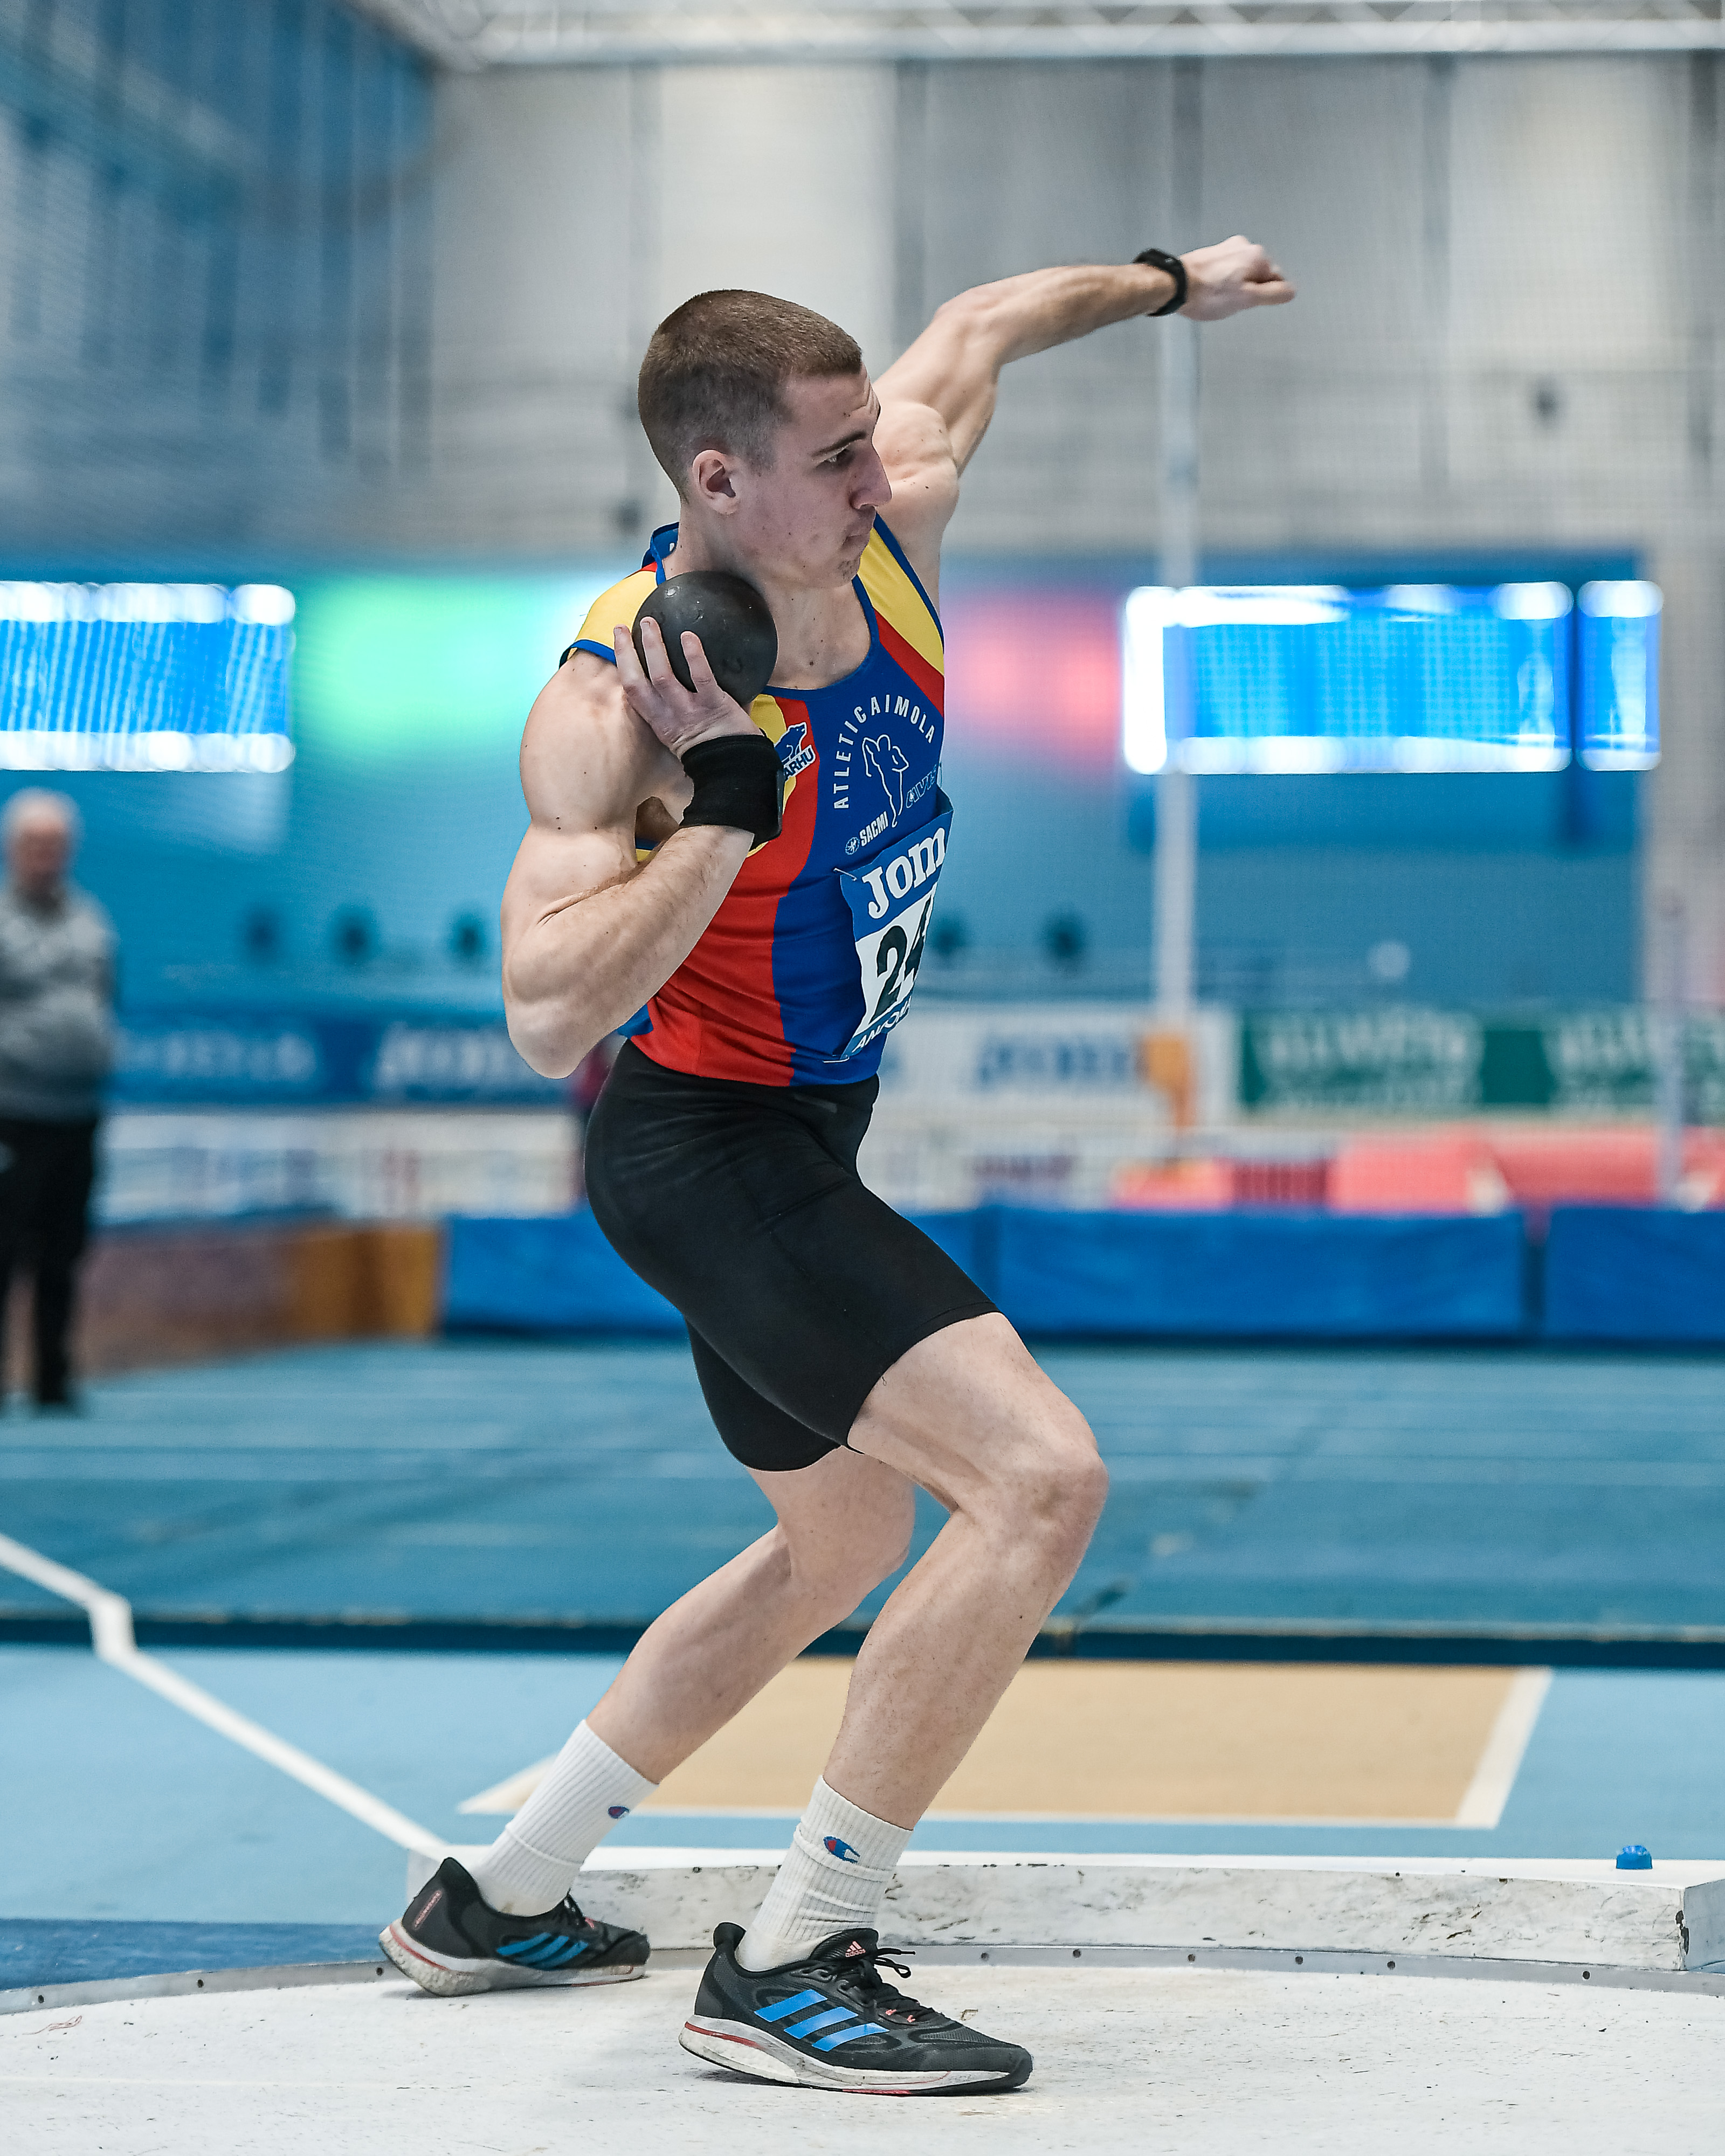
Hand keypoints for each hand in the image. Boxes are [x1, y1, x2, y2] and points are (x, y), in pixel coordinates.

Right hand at [613, 617, 758, 759]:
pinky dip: (694, 656)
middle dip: (627, 652)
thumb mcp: (683, 732)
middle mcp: (668, 715)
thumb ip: (677, 707)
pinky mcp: (713, 705)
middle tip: (625, 627)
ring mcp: (689, 710)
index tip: (619, 639)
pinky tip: (688, 636)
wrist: (734, 769)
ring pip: (663, 676)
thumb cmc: (711, 748)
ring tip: (650, 623)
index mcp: (659, 721)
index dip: (622, 663)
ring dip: (654, 647)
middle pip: (637, 681)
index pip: (632, 690)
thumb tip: (684, 674)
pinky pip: (701, 677)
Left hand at [1179, 235, 1294, 321]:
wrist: (1175, 285)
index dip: (1264, 296)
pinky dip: (1222, 281)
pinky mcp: (1212, 254)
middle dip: (1249, 290)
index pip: (1276, 279)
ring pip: (1241, 273)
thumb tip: (1291, 291)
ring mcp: (1227, 248)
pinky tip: (1211, 291)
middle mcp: (1244, 246)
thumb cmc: (1207, 293)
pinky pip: (1226, 270)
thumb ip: (1273, 294)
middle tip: (1232, 301)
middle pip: (1258, 275)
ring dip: (1234, 286)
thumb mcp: (1247, 299)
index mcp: (1257, 255)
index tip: (1249, 303)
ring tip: (1218, 296)